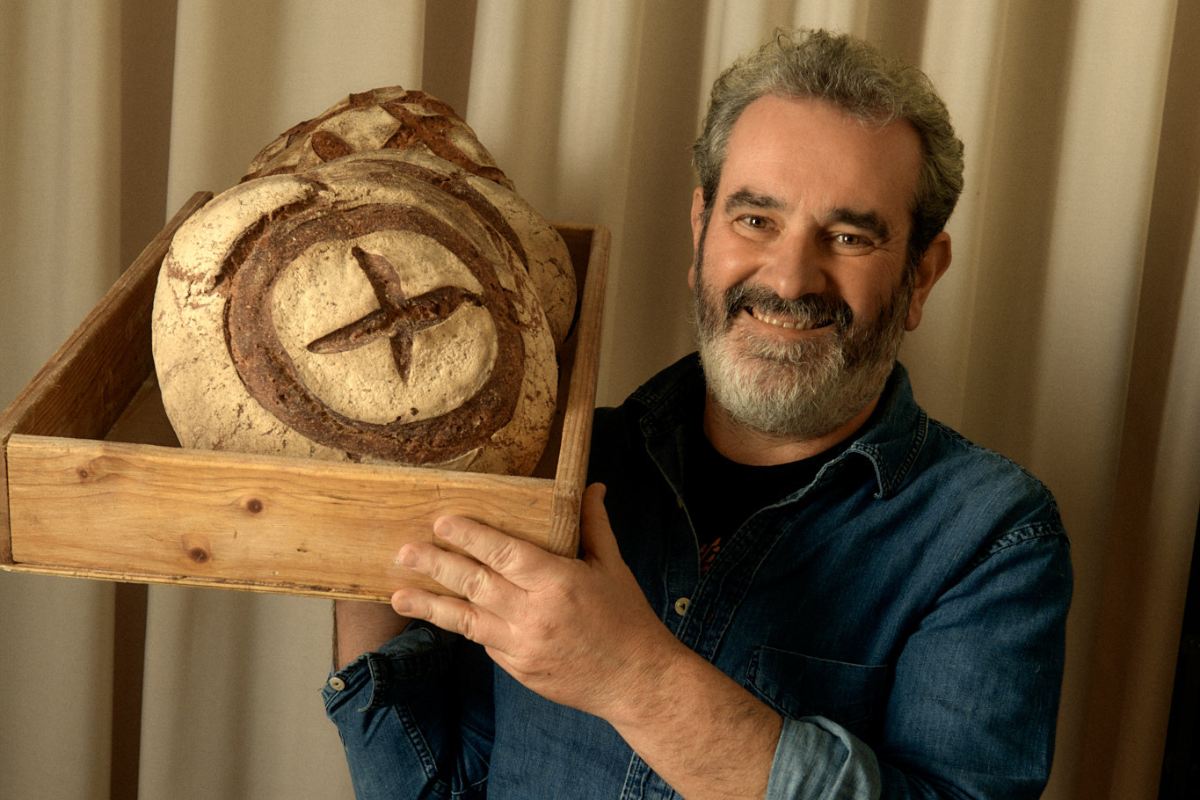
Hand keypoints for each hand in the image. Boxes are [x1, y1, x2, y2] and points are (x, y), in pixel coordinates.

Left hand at [390, 483, 685, 720]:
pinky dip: (468, 627)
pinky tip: (448, 615)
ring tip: (399, 595)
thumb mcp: (613, 566)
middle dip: (436, 566)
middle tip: (405, 551)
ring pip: (465, 621)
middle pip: (474, 584)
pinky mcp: (518, 670)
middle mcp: (534, 614)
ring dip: (430, 606)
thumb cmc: (627, 619)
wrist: (637, 681)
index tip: (441, 522)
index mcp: (558, 581)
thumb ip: (593, 526)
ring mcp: (522, 646)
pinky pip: (485, 643)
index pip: (503, 553)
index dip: (470, 536)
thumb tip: (591, 486)